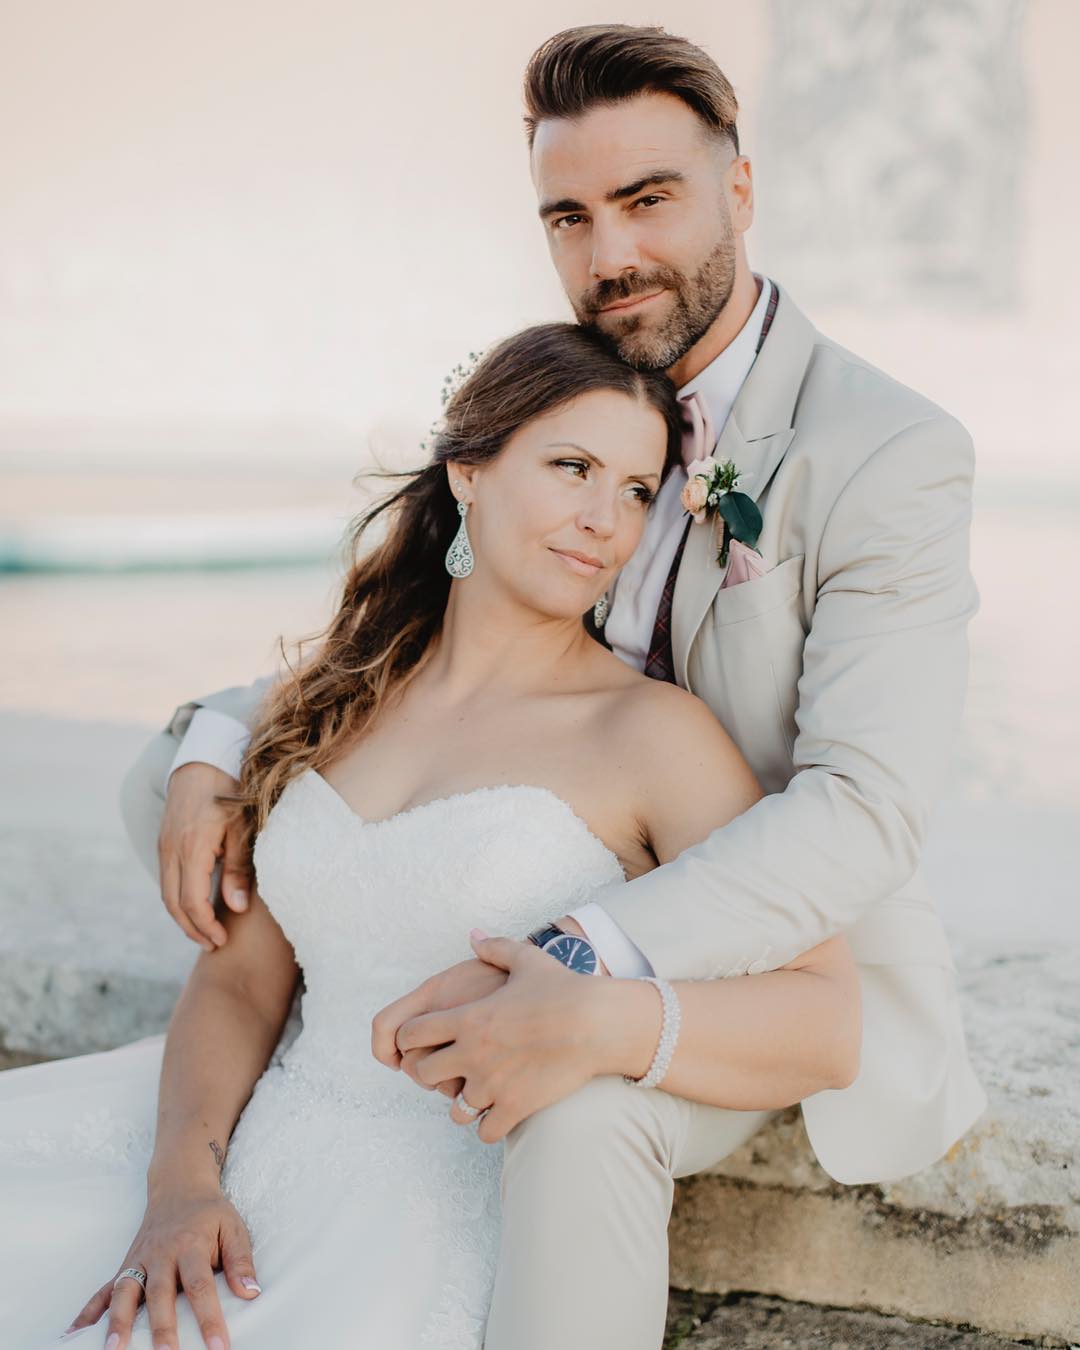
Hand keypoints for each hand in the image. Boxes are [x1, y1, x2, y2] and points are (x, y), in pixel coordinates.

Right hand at [62, 1185, 260, 1348]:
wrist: (180, 1184)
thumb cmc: (210, 1213)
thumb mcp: (233, 1228)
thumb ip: (241, 1261)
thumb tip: (251, 1293)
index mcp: (191, 1245)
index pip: (201, 1286)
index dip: (209, 1317)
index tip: (217, 1347)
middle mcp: (161, 1254)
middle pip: (159, 1293)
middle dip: (161, 1327)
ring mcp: (139, 1260)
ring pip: (125, 1291)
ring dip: (117, 1322)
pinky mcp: (126, 1264)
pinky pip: (104, 1289)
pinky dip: (88, 1312)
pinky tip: (73, 1334)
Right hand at [158, 763, 251, 950]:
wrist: (203, 762)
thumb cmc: (230, 792)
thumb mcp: (242, 829)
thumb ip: (239, 869)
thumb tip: (237, 908)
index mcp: (192, 848)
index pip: (192, 901)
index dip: (205, 926)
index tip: (222, 939)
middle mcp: (171, 851)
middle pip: (173, 904)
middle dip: (192, 929)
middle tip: (213, 946)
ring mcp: (164, 847)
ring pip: (167, 894)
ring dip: (183, 918)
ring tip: (205, 933)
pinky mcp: (164, 844)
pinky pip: (167, 880)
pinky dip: (179, 900)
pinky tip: (196, 907)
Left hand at [395, 931, 602, 1142]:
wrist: (597, 1023)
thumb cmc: (563, 989)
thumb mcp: (526, 960)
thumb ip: (494, 948)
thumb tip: (474, 936)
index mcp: (468, 1018)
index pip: (410, 1034)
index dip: (411, 1038)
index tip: (424, 1041)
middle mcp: (472, 1053)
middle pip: (423, 1073)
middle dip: (430, 1072)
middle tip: (448, 1069)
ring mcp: (493, 1084)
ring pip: (455, 1109)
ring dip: (463, 1102)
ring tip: (479, 1093)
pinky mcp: (515, 1107)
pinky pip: (485, 1131)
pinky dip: (490, 1125)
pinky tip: (502, 1111)